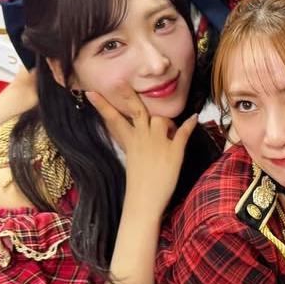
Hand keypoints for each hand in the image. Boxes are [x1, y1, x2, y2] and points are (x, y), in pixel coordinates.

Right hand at [89, 89, 198, 209]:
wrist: (144, 202)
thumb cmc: (138, 184)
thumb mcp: (131, 159)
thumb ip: (133, 143)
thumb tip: (138, 131)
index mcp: (130, 142)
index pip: (114, 119)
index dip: (102, 105)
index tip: (90, 92)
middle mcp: (142, 139)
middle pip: (137, 110)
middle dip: (129, 95)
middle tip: (122, 82)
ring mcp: (158, 143)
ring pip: (162, 118)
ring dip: (168, 120)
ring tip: (171, 130)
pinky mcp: (174, 152)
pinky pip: (183, 132)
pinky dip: (190, 124)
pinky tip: (194, 118)